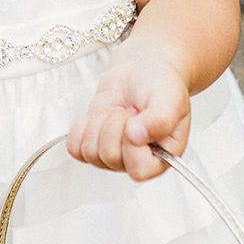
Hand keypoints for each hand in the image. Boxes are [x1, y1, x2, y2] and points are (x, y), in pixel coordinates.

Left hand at [67, 53, 190, 182]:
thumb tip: (137, 137)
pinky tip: (99, 117)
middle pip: (109, 155)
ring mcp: (112, 158)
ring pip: (89, 151)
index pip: (138, 170)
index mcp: (162, 159)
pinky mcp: (92, 146)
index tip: (138, 119)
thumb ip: (160, 120)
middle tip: (128, 111)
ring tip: (118, 111)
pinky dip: (82, 127)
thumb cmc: (160, 87)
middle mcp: (136, 163)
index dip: (132, 142)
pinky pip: (74, 147)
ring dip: (99, 123)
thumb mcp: (169, 99)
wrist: (140, 73)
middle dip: (114, 124)